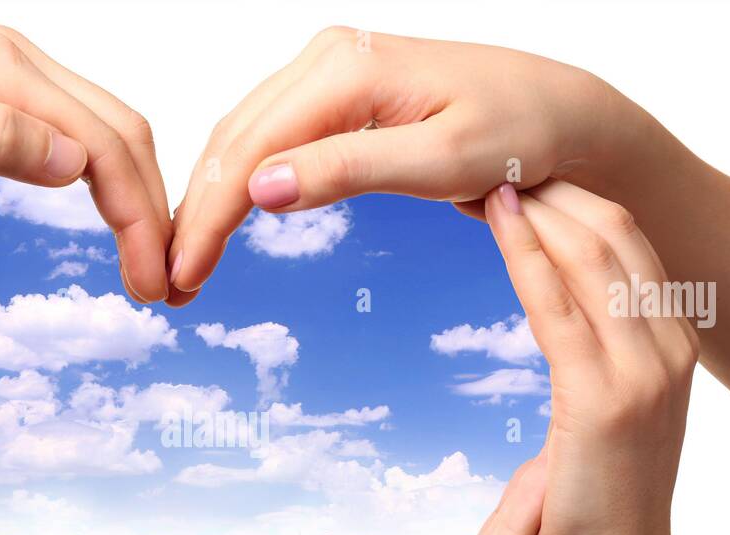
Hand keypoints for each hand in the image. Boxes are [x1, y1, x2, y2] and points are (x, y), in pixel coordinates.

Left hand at [0, 26, 171, 301]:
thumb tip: (75, 157)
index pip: (100, 140)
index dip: (139, 214)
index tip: (150, 283)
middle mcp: (11, 61)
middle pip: (120, 132)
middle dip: (153, 211)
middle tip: (162, 289)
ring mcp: (10, 80)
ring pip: (109, 137)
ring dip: (140, 202)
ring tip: (148, 269)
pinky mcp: (3, 107)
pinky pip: (80, 142)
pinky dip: (111, 189)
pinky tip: (119, 228)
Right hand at [166, 28, 620, 303]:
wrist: (560, 112)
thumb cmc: (520, 133)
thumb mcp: (441, 163)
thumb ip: (350, 169)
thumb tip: (259, 189)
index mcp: (346, 69)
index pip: (251, 151)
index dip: (208, 219)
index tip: (181, 275)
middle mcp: (328, 57)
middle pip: (233, 140)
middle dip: (196, 215)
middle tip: (170, 283)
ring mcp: (329, 69)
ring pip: (242, 137)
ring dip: (210, 200)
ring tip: (187, 261)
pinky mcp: (337, 90)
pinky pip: (269, 135)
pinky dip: (240, 181)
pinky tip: (223, 220)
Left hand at [484, 180, 698, 534]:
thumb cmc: (598, 503)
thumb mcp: (609, 415)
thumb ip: (596, 364)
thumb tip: (561, 333)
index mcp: (673, 345)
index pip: (629, 245)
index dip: (577, 200)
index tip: (526, 171)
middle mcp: (670, 345)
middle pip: (616, 232)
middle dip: (558, 186)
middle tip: (499, 154)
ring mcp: (643, 370)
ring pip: (593, 255)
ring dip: (539, 204)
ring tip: (490, 168)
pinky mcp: (602, 398)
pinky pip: (558, 305)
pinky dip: (525, 252)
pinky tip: (497, 216)